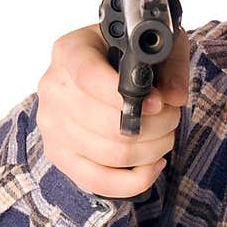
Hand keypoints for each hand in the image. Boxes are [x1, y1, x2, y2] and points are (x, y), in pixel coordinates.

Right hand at [35, 21, 189, 197]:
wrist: (101, 63)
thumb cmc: (128, 54)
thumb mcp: (154, 45)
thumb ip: (171, 66)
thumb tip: (174, 98)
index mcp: (70, 52)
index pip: (89, 76)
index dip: (127, 96)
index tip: (158, 103)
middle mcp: (54, 88)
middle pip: (107, 124)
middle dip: (155, 126)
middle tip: (172, 117)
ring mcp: (52, 125)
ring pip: (111, 155)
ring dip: (152, 150)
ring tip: (165, 135)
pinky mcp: (59, 155)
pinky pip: (98, 182)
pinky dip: (135, 180)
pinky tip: (153, 163)